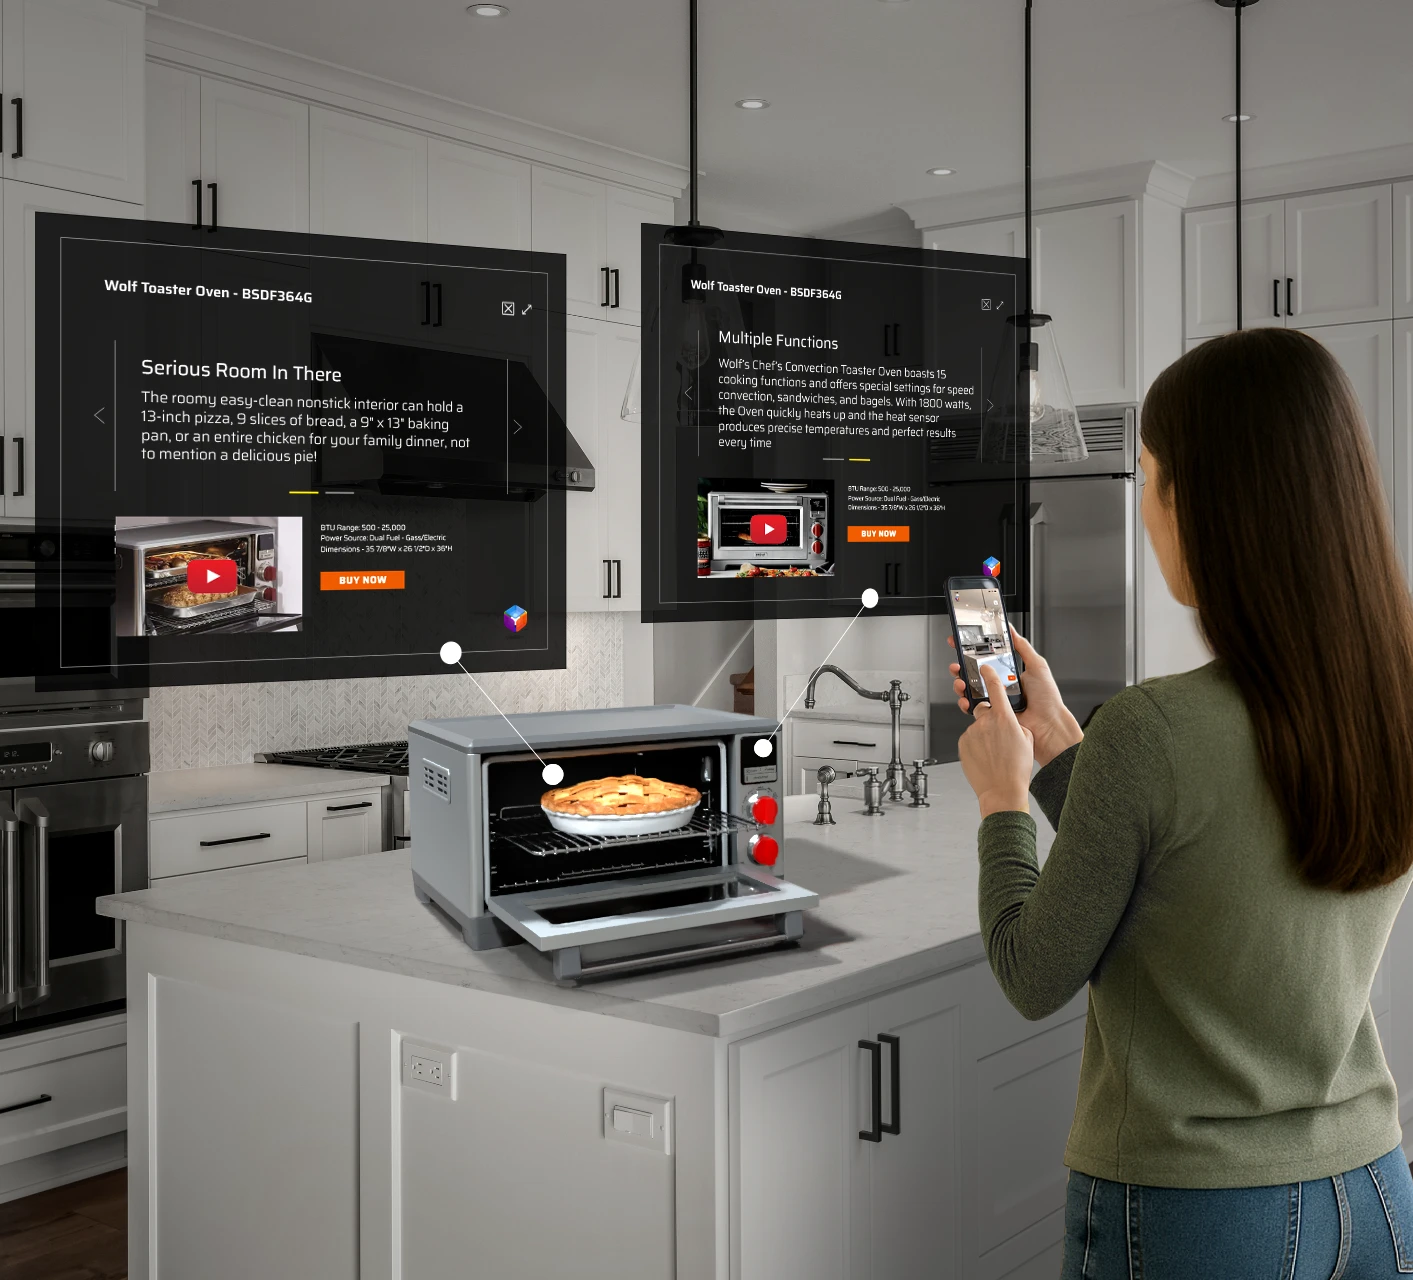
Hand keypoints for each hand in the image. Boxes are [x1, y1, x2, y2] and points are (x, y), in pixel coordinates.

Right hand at [948, 626, 1082, 766]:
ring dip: (960, 683)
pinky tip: (966, 698)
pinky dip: (964, 702)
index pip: (985, 658)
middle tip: (956, 662)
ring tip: (961, 681)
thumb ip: (1023, 646)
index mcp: (1007, 672)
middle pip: (972, 672)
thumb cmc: (1047, 698)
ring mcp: (993, 699)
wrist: (1048, 724)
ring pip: (968, 689)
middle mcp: (998, 685)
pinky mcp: (990, 714)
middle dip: (960, 666)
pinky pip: (972, 707)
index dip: (972, 650)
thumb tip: (1011, 630)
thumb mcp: (1037, 665)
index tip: (961, 641)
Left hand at [958, 663, 1033, 816]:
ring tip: (994, 752)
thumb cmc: (1016, 768)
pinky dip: (976, 744)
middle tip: (998, 733)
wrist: (1001, 790)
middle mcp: (985, 722)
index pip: (995, 687)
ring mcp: (972, 732)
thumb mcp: (1026, 740)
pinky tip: (986, 756)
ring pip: (977, 726)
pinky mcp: (963, 743)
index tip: (985, 668)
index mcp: (1004, 718)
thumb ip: (1016, 723)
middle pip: (983, 709)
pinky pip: (970, 738)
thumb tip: (1008, 721)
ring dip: (984, 734)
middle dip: (989, 717)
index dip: (990, 675)